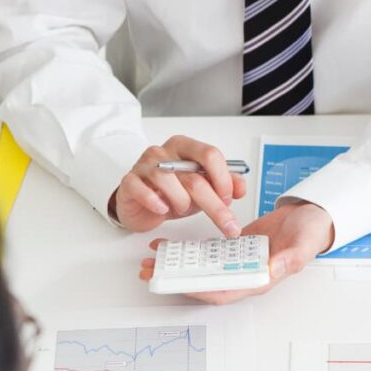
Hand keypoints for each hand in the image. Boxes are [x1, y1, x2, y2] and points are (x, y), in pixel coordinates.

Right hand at [110, 135, 247, 234]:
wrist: (141, 204)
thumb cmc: (172, 193)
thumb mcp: (203, 188)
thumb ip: (224, 185)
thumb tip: (240, 187)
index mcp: (186, 148)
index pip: (210, 155)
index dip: (223, 179)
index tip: (228, 199)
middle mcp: (165, 153)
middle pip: (194, 176)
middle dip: (215, 205)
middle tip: (227, 223)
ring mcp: (145, 165)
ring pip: (169, 183)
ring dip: (182, 203)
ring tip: (182, 209)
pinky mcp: (130, 182)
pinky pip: (141, 189)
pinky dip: (155, 201)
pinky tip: (162, 208)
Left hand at [139, 201, 333, 303]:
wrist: (311, 217)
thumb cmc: (311, 232)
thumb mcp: (304, 244)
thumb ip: (290, 259)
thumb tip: (271, 271)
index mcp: (261, 278)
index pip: (226, 291)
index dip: (201, 290)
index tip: (178, 285)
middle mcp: (246, 274)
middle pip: (207, 282)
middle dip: (179, 280)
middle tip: (152, 272)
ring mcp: (239, 261)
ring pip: (203, 268)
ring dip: (179, 265)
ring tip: (153, 258)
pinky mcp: (235, 248)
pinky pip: (208, 253)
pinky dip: (189, 250)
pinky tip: (171, 245)